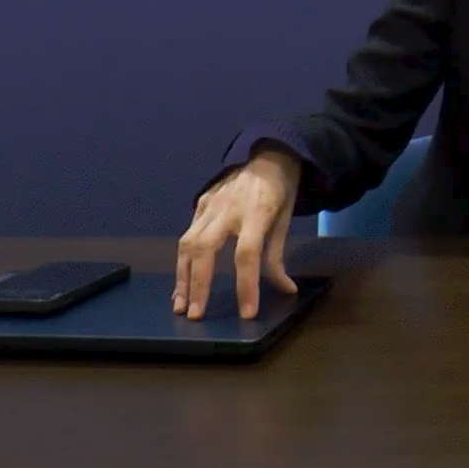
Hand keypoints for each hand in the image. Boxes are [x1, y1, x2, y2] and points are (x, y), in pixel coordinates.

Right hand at [174, 151, 301, 320]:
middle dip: (199, 284)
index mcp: (257, 213)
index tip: (247, 312)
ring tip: (181, 305)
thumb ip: (278, 256)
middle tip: (196, 314)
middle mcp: (228, 209)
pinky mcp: (200, 203)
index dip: (247, 284)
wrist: (267, 153)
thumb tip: (286, 290)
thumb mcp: (286, 220)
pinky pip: (187, 235)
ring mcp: (210, 204)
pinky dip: (182, 262)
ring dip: (182, 277)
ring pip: (188, 243)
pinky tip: (181, 283)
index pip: (248, 254)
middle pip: (206, 249)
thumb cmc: (280, 190)